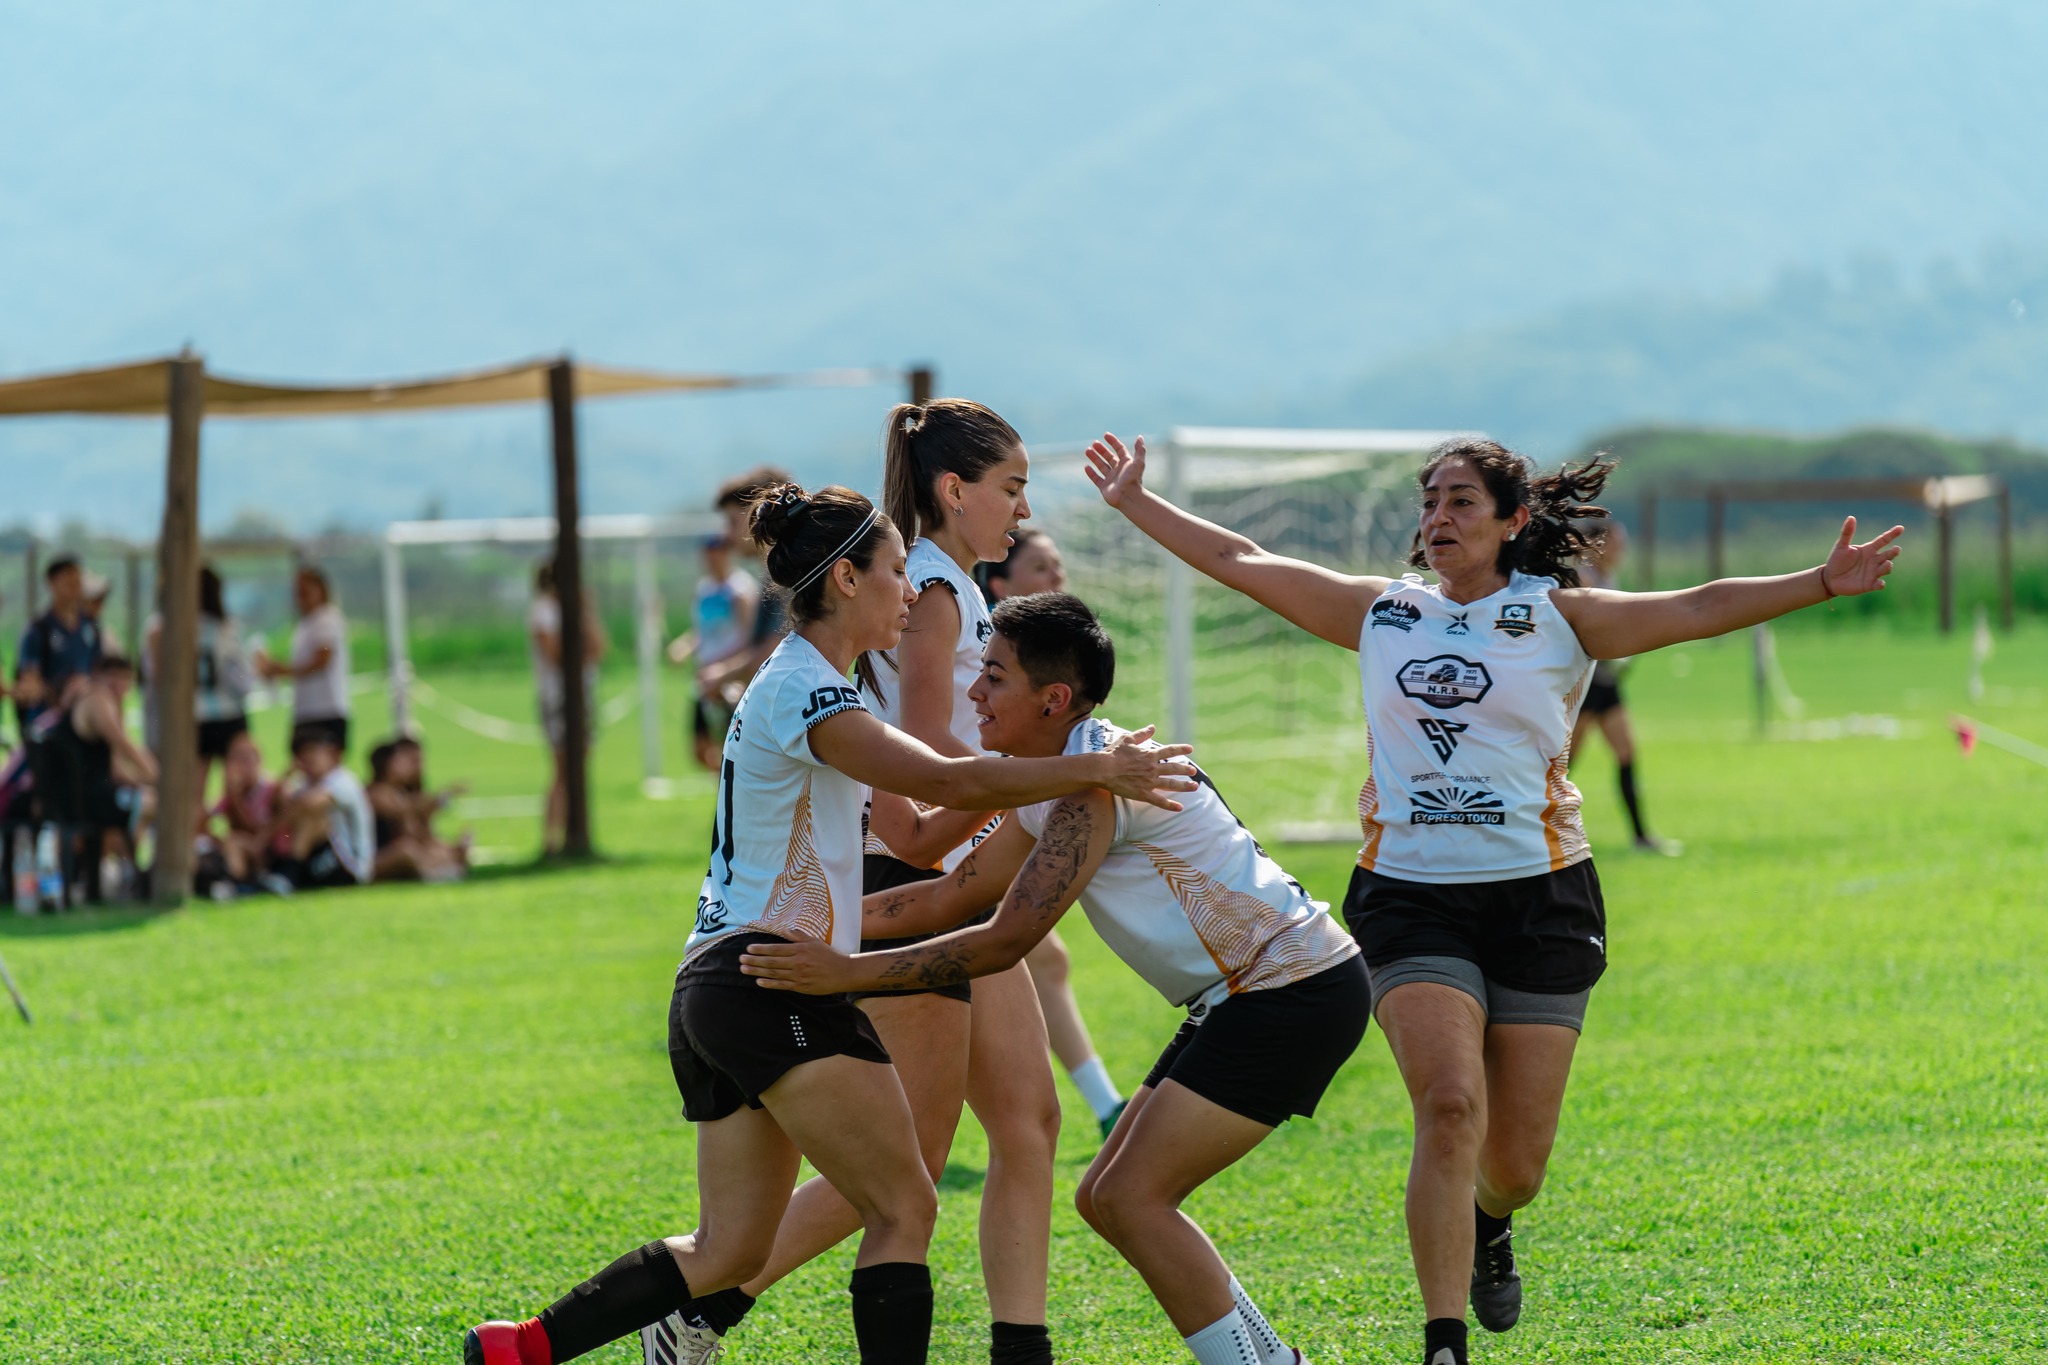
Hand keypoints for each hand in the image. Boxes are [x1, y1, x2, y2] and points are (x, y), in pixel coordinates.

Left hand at [739, 939, 854, 993]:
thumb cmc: (828, 955)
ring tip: (744, 970)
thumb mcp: (814, 941)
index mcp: (800, 950)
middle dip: (754, 961)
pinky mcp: (800, 987)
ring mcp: (798, 976)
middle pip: (771, 962)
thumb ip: (797, 936)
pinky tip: (759, 982)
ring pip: (774, 974)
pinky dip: (769, 984)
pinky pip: (782, 985)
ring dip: (757, 972)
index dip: (761, 949)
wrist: (842, 972)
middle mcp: (797, 963)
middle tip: (741, 960)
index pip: (776, 949)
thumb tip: (783, 929)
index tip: (749, 949)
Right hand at [1083, 433, 1148, 508]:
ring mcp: (1111, 479)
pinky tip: (1086, 466)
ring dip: (1094, 458)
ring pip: (1101, 466)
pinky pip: (1096, 478)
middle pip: (1109, 457)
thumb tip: (1140, 437)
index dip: (1113, 441)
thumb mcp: (1138, 463)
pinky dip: (1091, 473)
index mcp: (1126, 463)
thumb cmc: (1134, 480)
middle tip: (1094, 443)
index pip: (1119, 449)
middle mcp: (1118, 470)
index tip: (1105, 435)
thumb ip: (1140, 450)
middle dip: (1101, 450)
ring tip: (1087, 450)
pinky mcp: (1104, 487)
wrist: (1129, 497)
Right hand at [1099, 725, 1197, 810]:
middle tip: (1193, 771)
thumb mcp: (1127, 739)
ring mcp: (1149, 782)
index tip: (1190, 749)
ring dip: (1184, 786)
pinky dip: (1170, 805)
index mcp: (1149, 755)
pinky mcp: (1143, 793)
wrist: (1103, 769)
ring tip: (1195, 786)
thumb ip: (1142, 734)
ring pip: (1171, 784)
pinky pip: (1160, 801)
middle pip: (1174, 768)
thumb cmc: (1113, 753)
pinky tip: (1180, 808)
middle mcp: (1152, 768)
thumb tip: (1152, 727)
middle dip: (1185, 769)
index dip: (1181, 749)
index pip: (1169, 751)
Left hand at [1820, 517, 1904, 596]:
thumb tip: (1851, 517)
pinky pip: (1878, 584)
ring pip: (1886, 568)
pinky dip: (1880, 584)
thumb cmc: (1837, 561)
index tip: (1901, 528)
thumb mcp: (1841, 546)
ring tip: (1887, 563)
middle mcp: (1874, 560)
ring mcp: (1873, 572)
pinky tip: (1880, 583)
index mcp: (1869, 549)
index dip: (1892, 534)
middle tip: (1896, 549)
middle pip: (1888, 555)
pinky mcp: (1869, 584)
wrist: (1830, 578)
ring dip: (1887, 566)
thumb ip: (1847, 533)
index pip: (1883, 540)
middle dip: (1893, 552)